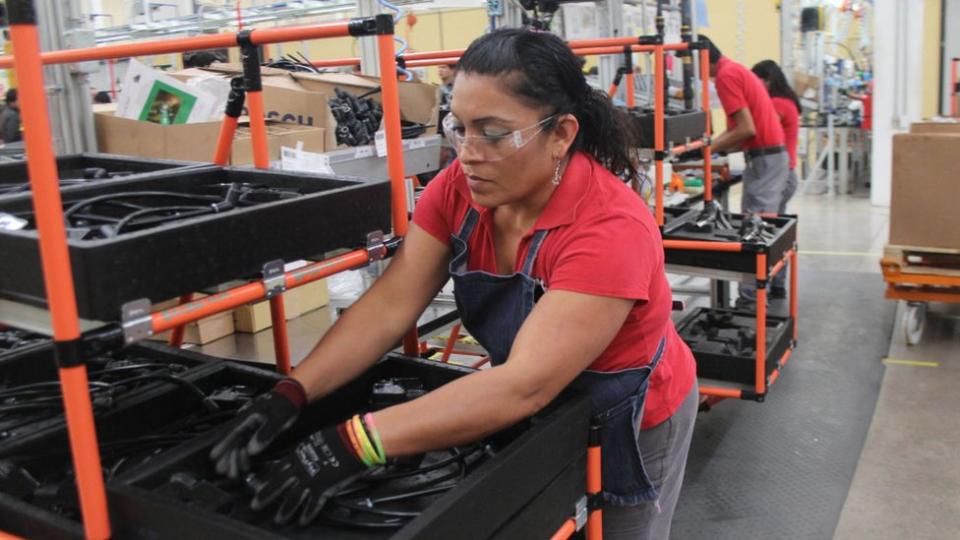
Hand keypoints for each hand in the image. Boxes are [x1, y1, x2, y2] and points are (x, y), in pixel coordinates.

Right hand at [210, 378, 305, 478]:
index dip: (222, 445)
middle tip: (223, 470)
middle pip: (234, 441)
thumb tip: (252, 449)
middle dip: (227, 456)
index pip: (231, 433)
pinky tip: (244, 464)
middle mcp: (247, 422)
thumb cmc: (285, 403)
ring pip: (240, 444)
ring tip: (232, 472)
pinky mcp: (258, 430)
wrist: (293, 395)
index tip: (214, 456)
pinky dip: (245, 455)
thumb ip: (264, 434)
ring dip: (235, 458)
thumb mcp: (276, 419)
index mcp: (248, 416)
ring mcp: (252, 426)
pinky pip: (248, 444)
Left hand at [250, 426, 367, 525]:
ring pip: (292, 498)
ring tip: (278, 519)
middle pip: (277, 484)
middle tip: (255, 505)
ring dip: (285, 510)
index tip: (258, 486)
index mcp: (296, 455)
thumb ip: (305, 451)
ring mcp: (310, 480)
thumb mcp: (314, 440)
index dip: (266, 479)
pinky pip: (313, 505)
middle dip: (265, 495)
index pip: (276, 469)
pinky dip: (307, 514)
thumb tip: (300, 456)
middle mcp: (299, 469)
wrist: (352, 442)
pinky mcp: (323, 489)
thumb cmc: (336, 436)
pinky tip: (302, 521)